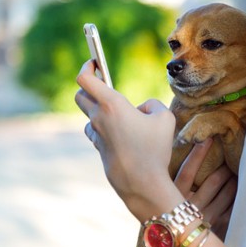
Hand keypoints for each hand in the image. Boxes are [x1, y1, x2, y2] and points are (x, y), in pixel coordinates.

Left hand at [75, 60, 179, 219]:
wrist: (142, 184)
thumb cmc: (155, 149)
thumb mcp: (165, 118)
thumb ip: (152, 104)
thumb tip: (140, 109)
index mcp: (112, 105)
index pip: (85, 79)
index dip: (87, 66)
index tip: (95, 62)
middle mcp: (99, 118)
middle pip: (80, 95)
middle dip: (89, 86)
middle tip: (104, 83)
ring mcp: (96, 136)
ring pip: (89, 116)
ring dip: (99, 110)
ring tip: (120, 114)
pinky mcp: (99, 150)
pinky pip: (98, 133)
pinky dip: (106, 128)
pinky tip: (123, 134)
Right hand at [174, 138, 237, 239]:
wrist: (177, 244)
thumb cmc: (169, 214)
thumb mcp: (166, 197)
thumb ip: (172, 180)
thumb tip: (187, 153)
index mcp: (174, 199)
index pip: (187, 172)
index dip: (198, 155)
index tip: (208, 139)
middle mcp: (191, 208)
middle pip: (213, 182)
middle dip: (225, 167)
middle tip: (232, 155)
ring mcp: (206, 218)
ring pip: (226, 193)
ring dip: (233, 179)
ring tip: (238, 169)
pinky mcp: (217, 227)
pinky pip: (232, 208)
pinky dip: (237, 196)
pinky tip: (241, 187)